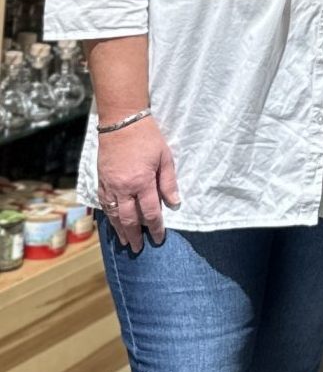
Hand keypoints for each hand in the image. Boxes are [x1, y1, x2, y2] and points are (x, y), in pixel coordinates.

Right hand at [97, 117, 179, 253]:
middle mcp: (123, 188)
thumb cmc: (148, 139)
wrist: (121, 123)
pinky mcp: (101, 180)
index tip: (159, 238)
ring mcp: (109, 185)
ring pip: (113, 214)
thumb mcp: (165, 158)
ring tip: (125, 242)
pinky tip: (112, 223)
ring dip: (119, 230)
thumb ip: (169, 183)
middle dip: (135, 235)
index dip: (155, 227)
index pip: (150, 212)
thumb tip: (174, 204)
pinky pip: (103, 204)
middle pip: (128, 219)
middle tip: (139, 248)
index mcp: (142, 182)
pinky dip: (108, 216)